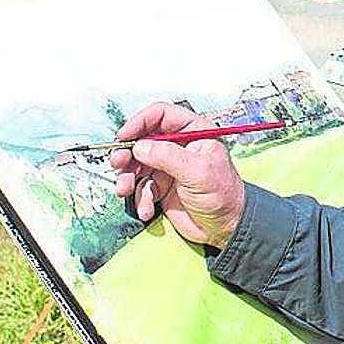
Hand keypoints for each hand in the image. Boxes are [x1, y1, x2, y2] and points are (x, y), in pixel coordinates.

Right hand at [109, 102, 245, 247]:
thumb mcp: (198, 172)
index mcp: (192, 132)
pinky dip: (140, 198)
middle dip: (128, 152)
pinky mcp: (161, 186)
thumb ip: (168, 157)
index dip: (140, 121)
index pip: (161, 115)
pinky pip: (141, 187)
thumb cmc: (223, 195)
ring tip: (124, 189)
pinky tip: (147, 209)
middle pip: (143, 139)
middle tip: (118, 163)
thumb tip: (140, 146)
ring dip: (128, 178)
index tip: (125, 136)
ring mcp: (168, 166)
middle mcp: (178, 146)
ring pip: (137, 164)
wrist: (224, 228)